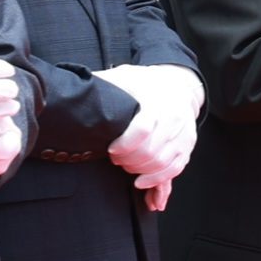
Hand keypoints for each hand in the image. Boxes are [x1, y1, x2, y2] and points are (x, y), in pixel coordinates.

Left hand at [95, 62, 200, 203]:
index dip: (124, 144)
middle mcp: (174, 118)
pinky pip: (174, 170)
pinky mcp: (187, 146)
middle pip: (151, 151)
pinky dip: (157, 180)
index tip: (111, 148)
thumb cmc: (144, 83)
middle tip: (115, 158)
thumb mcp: (123, 76)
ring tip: (126, 166)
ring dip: (140, 171)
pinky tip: (141, 183)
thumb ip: (102, 83)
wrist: (177, 85)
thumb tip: (74, 89)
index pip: (143, 129)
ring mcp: (183, 134)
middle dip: (128, 160)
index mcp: (157, 100)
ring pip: (162, 163)